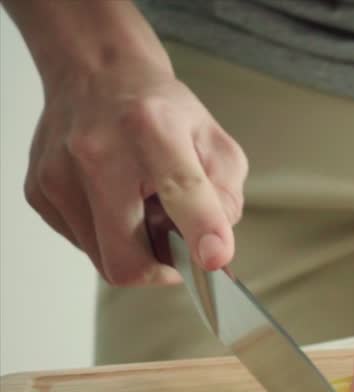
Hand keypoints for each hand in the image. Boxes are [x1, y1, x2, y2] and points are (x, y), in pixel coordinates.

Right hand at [24, 60, 246, 284]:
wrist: (97, 73)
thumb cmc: (160, 111)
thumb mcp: (214, 142)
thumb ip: (225, 197)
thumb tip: (214, 250)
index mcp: (151, 129)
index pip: (181, 191)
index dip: (202, 231)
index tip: (215, 258)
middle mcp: (97, 151)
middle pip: (127, 258)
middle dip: (161, 268)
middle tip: (177, 245)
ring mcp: (59, 174)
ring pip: (104, 259)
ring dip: (134, 249)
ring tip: (143, 209)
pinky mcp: (39, 191)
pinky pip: (83, 243)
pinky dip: (108, 236)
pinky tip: (116, 202)